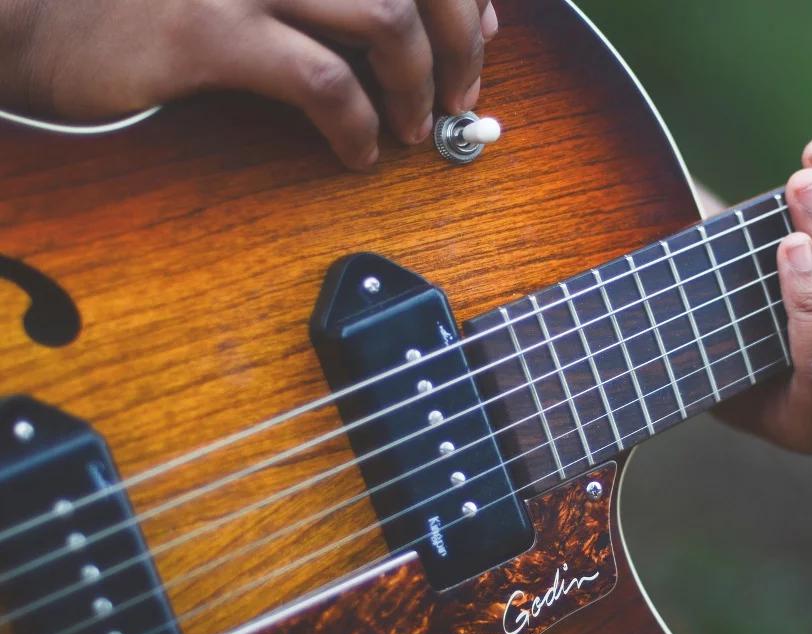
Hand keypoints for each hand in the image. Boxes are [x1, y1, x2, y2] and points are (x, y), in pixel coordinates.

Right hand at [0, 0, 498, 168]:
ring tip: (415, 128)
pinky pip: (322, 80)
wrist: (28, 10)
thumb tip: (431, 17)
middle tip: (463, 94)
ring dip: (419, 84)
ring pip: (385, 18)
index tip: (479, 35)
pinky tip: (358, 154)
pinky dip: (359, 124)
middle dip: (461, 40)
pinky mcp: (207, 30)